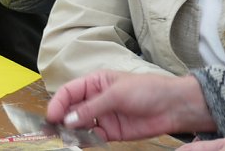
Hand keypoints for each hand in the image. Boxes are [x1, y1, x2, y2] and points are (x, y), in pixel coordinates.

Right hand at [47, 71, 213, 141]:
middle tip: (54, 131)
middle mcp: (95, 99)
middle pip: (71, 109)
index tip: (52, 116)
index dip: (58, 102)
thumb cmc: (147, 89)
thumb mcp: (116, 94)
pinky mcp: (111, 132)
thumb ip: (92, 107)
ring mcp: (103, 116)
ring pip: (80, 125)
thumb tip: (69, 119)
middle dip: (62, 119)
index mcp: (95, 82)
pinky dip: (86, 141)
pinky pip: (93, 137)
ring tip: (68, 139)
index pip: (69, 91)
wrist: (172, 107)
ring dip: (73, 132)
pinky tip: (85, 142)